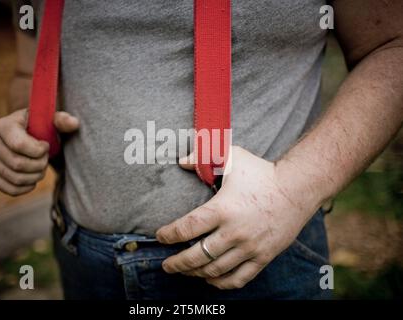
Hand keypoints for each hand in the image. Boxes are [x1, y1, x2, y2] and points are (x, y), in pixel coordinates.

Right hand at [0, 109, 78, 195]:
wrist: (30, 137)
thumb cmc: (42, 127)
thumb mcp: (52, 121)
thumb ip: (63, 120)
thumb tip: (73, 123)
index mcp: (3, 124)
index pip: (18, 145)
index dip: (38, 150)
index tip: (46, 146)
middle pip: (18, 164)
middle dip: (39, 164)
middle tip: (45, 158)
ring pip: (16, 178)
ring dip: (36, 176)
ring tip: (41, 167)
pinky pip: (11, 189)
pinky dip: (27, 187)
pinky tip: (33, 178)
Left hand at [156, 146, 319, 288]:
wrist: (298, 187)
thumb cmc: (261, 171)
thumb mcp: (231, 157)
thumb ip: (203, 157)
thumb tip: (180, 161)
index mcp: (222, 209)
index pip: (187, 228)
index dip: (169, 235)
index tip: (160, 237)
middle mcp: (234, 232)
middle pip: (197, 255)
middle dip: (177, 263)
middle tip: (166, 265)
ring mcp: (250, 247)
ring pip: (215, 269)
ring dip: (196, 273)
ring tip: (185, 271)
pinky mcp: (263, 256)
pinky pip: (239, 278)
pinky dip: (222, 282)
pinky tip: (210, 279)